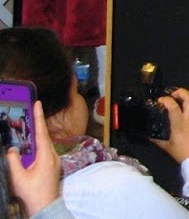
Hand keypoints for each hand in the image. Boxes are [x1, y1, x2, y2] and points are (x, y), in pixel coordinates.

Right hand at [6, 101, 60, 215]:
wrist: (45, 207)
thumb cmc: (32, 193)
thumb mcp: (18, 177)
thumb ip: (13, 161)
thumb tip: (11, 149)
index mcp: (46, 156)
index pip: (41, 133)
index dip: (38, 117)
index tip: (38, 104)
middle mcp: (52, 156)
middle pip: (44, 135)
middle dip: (38, 122)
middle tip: (34, 108)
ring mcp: (54, 161)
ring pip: (45, 143)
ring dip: (38, 133)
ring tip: (33, 121)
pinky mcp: (52, 166)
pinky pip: (45, 150)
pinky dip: (38, 143)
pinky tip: (33, 142)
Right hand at [151, 87, 188, 163]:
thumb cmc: (184, 154)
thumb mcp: (168, 147)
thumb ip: (158, 140)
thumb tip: (151, 137)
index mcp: (180, 124)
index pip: (173, 106)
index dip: (166, 100)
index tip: (161, 100)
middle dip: (181, 92)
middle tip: (172, 93)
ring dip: (186, 99)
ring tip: (178, 100)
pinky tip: (185, 112)